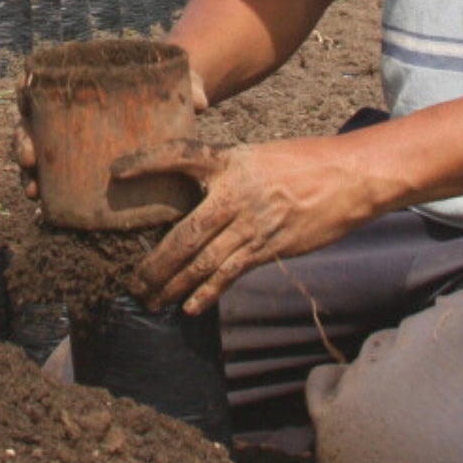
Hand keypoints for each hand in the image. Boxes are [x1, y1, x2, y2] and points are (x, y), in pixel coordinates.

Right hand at [12, 63, 206, 203]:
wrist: (174, 111)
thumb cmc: (170, 90)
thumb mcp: (179, 84)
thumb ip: (189, 86)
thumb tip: (202, 103)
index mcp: (82, 81)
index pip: (43, 79)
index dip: (26, 88)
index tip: (23, 97)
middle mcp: (67, 110)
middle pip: (32, 121)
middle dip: (24, 140)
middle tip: (29, 158)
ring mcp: (70, 139)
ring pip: (37, 154)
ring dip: (28, 173)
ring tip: (32, 191)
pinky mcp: (81, 165)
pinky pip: (55, 179)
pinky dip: (46, 193)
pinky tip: (42, 209)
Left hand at [114, 134, 387, 315]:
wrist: (347, 179)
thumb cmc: (299, 163)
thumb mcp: (256, 156)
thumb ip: (224, 174)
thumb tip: (191, 196)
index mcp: (228, 161)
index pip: (178, 155)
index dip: (146, 161)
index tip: (116, 171)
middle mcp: (234, 193)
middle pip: (184, 233)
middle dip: (154, 263)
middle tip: (131, 281)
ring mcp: (251, 224)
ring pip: (203, 262)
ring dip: (173, 285)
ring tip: (150, 301)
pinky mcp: (268, 247)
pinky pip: (230, 274)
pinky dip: (207, 293)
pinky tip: (189, 307)